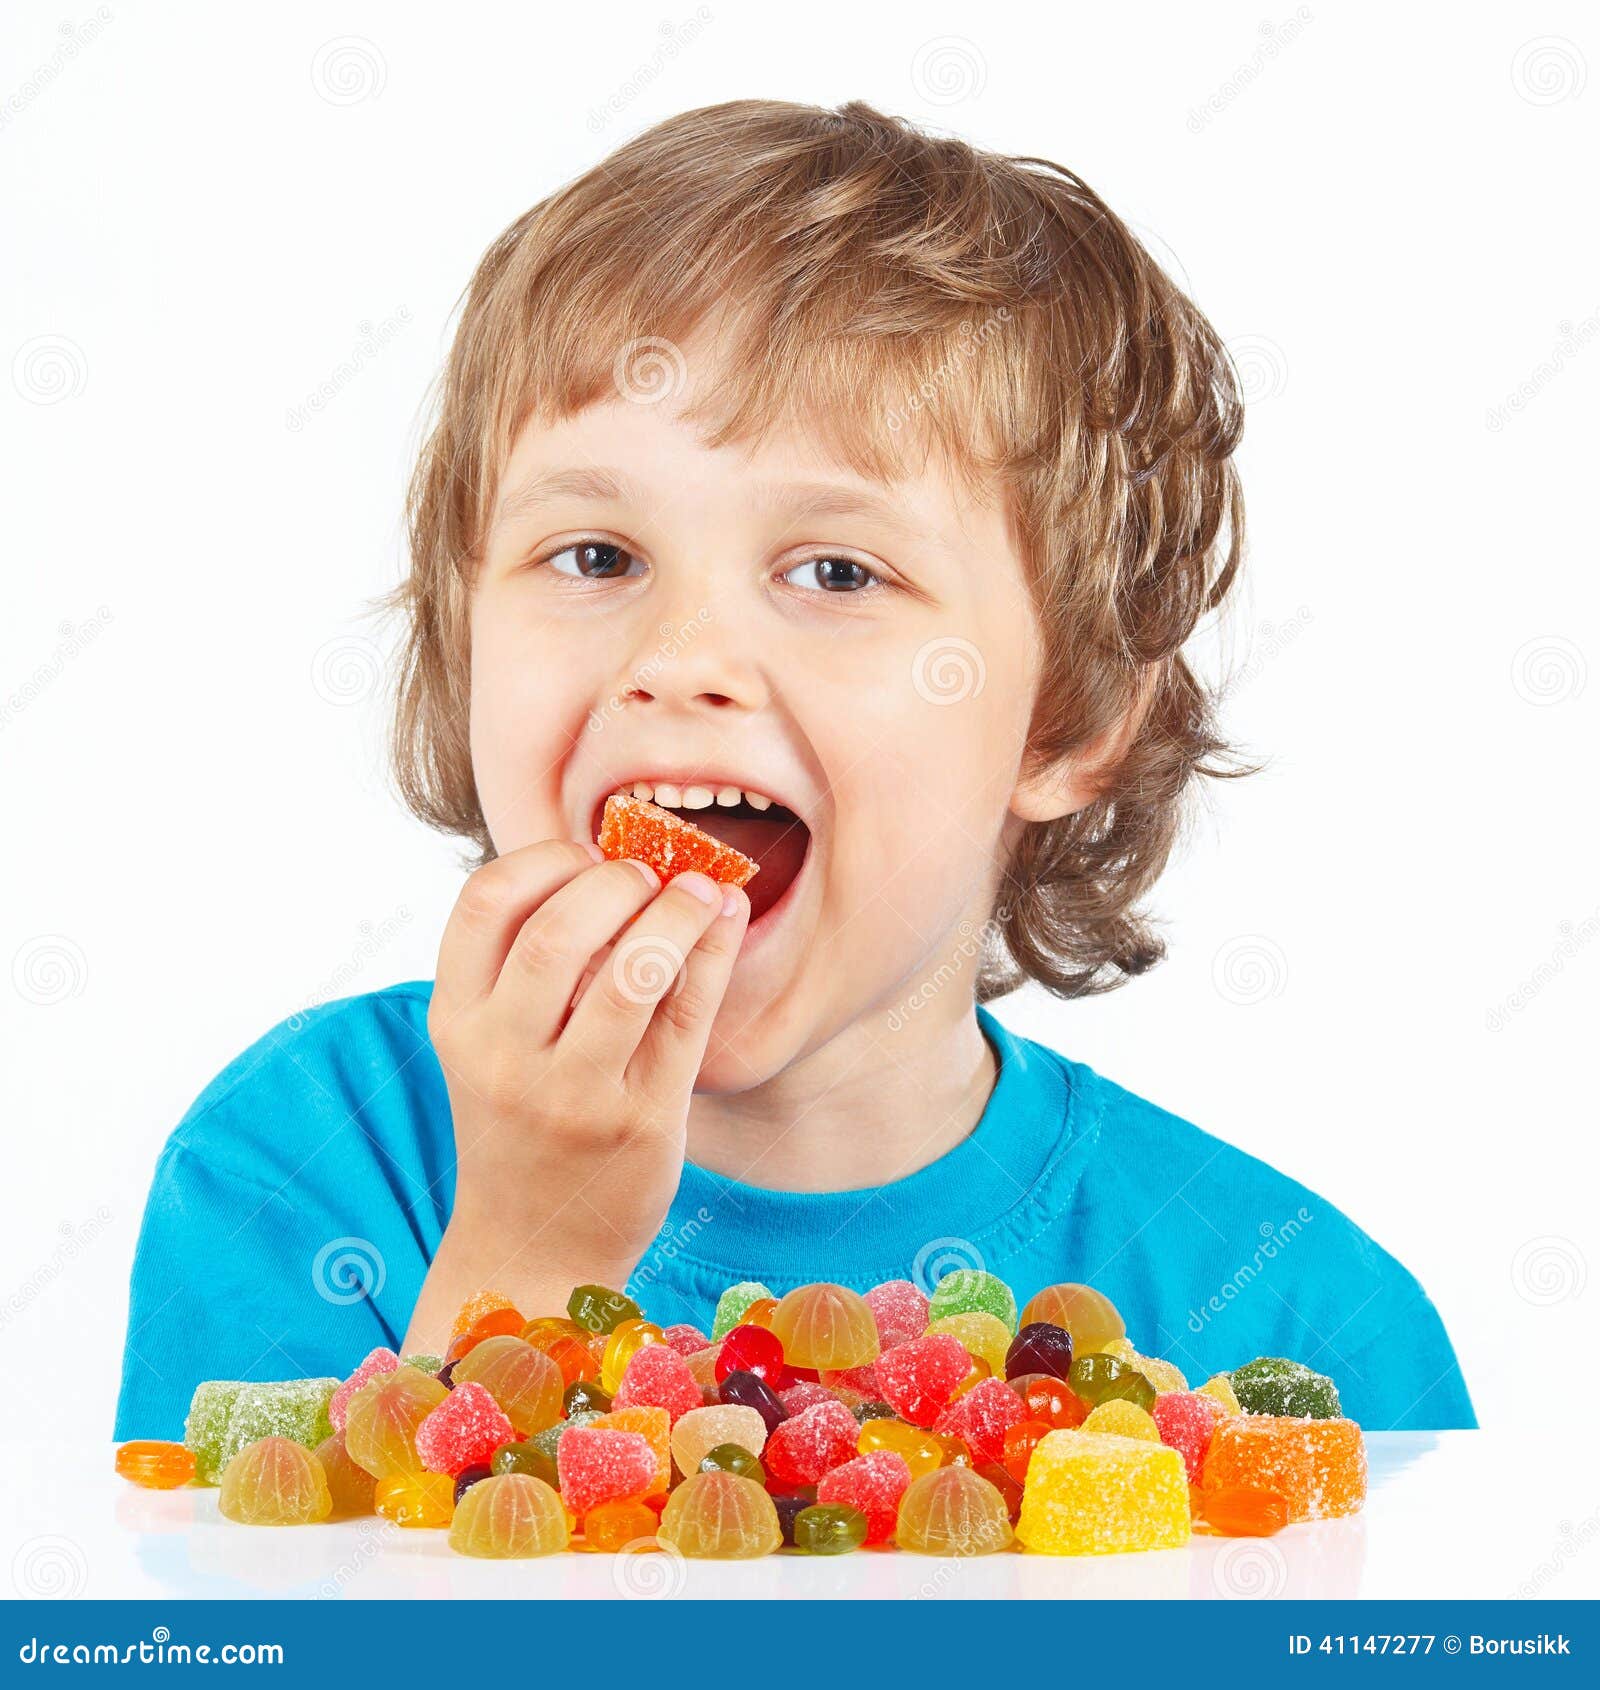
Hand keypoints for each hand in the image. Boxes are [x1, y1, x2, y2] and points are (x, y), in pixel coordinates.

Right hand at [403, 840, 747, 1348]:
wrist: (534, 1249)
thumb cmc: (521, 1123)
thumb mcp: (491, 1045)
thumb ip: (526, 965)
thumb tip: (619, 861)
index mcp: (456, 1022)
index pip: (483, 905)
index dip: (543, 859)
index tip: (584, 853)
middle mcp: (503, 1058)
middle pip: (556, 933)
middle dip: (614, 882)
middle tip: (647, 873)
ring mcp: (573, 1095)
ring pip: (630, 974)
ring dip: (676, 914)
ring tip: (700, 890)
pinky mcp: (640, 1122)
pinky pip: (687, 1019)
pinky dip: (712, 956)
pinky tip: (725, 922)